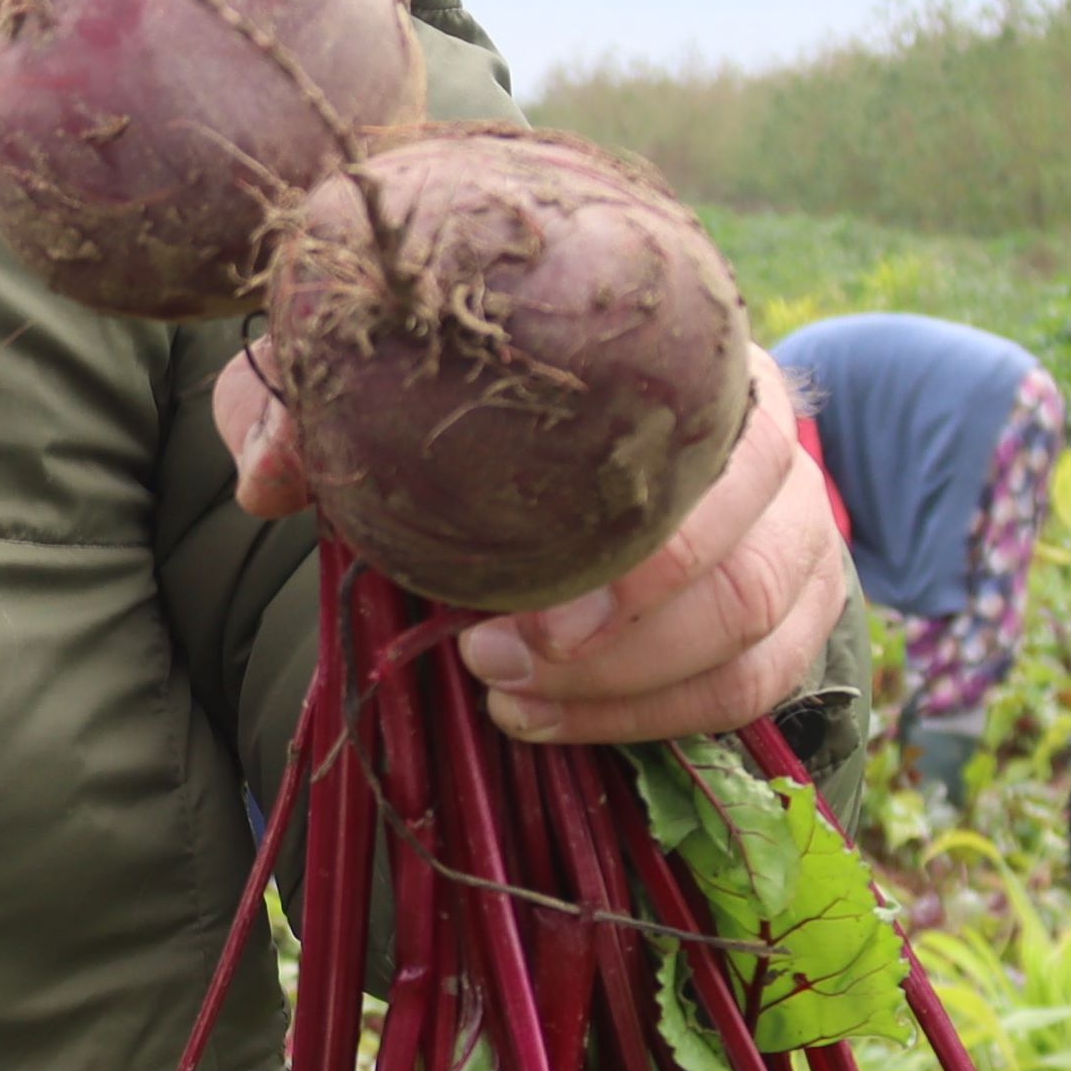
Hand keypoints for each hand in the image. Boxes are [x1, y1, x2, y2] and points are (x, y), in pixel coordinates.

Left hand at [213, 343, 849, 746]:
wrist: (541, 437)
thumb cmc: (463, 398)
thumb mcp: (366, 384)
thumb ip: (305, 409)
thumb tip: (272, 480)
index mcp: (684, 351)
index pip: (704, 440)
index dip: (631, 542)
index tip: (516, 609)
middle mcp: (765, 431)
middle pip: (744, 552)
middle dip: (620, 634)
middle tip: (491, 660)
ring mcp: (797, 522)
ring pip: (754, 624)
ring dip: (631, 685)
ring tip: (505, 697)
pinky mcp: (799, 601)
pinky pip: (760, 679)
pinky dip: (660, 715)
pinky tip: (549, 719)